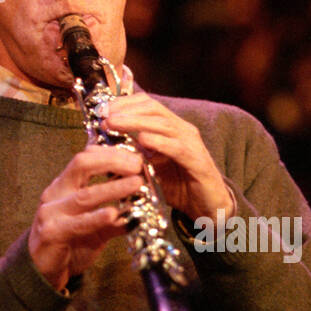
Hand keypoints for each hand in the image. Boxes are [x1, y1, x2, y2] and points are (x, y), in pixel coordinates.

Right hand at [29, 146, 144, 291]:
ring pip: (85, 195)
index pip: (86, 157)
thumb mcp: (92, 224)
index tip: (135, 157)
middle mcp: (56, 192)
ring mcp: (52, 212)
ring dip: (113, 188)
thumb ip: (113, 215)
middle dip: (112, 161)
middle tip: (137, 165)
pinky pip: (78, 223)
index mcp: (64, 184)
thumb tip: (141, 208)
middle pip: (82, 164)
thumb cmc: (67, 242)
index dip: (111, 153)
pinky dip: (96, 218)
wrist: (41, 269)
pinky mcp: (52, 232)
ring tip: (136, 184)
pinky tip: (113, 214)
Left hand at [103, 94, 231, 223]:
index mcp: (171, 127)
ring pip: (163, 124)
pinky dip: (159, 142)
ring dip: (135, 122)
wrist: (207, 208)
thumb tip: (102, 147)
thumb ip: (133, 154)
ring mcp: (192, 144)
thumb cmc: (178, 185)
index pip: (148, 104)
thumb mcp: (150, 166)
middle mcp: (183, 130)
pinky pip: (178, 147)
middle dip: (126, 110)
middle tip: (104, 116)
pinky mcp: (198, 161)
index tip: (102, 109)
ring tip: (114, 123)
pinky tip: (142, 141)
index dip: (124, 103)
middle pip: (153, 109)